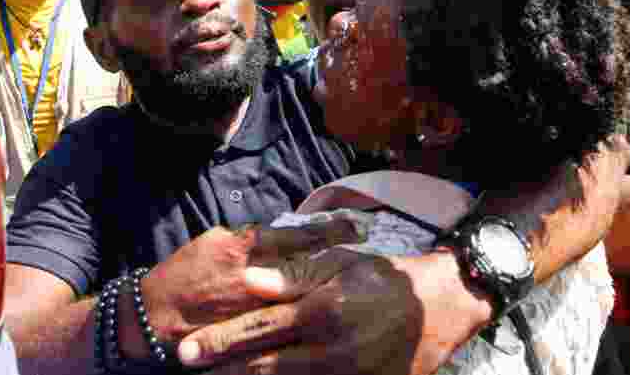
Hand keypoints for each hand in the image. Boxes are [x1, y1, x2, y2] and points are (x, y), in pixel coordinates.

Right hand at [124, 221, 362, 356]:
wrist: (157, 318)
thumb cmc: (185, 273)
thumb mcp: (217, 241)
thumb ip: (253, 239)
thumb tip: (285, 232)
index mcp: (248, 249)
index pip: (301, 236)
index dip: (332, 230)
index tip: (358, 224)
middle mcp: (259, 278)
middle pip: (313, 265)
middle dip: (342, 256)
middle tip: (370, 247)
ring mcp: (260, 308)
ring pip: (306, 294)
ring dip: (332, 284)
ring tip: (359, 279)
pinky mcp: (255, 331)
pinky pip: (290, 322)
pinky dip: (311, 314)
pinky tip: (331, 311)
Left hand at [177, 250, 491, 374]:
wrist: (442, 307)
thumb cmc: (388, 279)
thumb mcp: (343, 265)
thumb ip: (295, 275)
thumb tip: (250, 281)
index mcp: (323, 311)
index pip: (259, 330)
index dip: (220, 342)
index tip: (188, 351)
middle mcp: (332, 350)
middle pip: (263, 368)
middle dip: (223, 371)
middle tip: (188, 369)